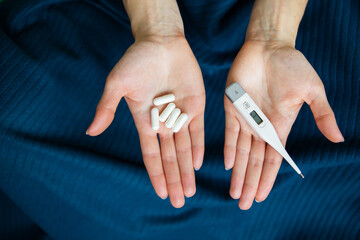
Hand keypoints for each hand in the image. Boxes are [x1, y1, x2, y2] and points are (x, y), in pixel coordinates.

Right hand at [86, 36, 204, 207]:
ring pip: (184, 148)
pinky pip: (197, 130)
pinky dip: (197, 147)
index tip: (161, 193)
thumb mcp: (117, 84)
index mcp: (144, 120)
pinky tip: (197, 165)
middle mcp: (163, 122)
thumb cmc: (136, 61)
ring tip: (189, 191)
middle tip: (179, 201)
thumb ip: (106, 108)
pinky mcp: (195, 106)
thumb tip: (91, 132)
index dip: (156, 174)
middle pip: (170, 156)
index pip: (151, 154)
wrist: (160, 41)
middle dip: (174, 179)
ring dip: (186, 170)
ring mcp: (180, 114)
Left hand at [224, 41, 343, 209]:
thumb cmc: (292, 66)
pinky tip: (227, 165)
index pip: (273, 159)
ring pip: (241, 152)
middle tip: (243, 203)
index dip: (267, 178)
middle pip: (255, 161)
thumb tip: (339, 139)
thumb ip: (322, 114)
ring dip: (238, 172)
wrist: (269, 46)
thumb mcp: (312, 91)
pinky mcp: (232, 106)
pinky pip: (229, 133)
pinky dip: (228, 149)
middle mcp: (261, 126)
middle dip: (250, 182)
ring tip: (234, 192)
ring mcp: (246, 117)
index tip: (261, 196)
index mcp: (280, 126)